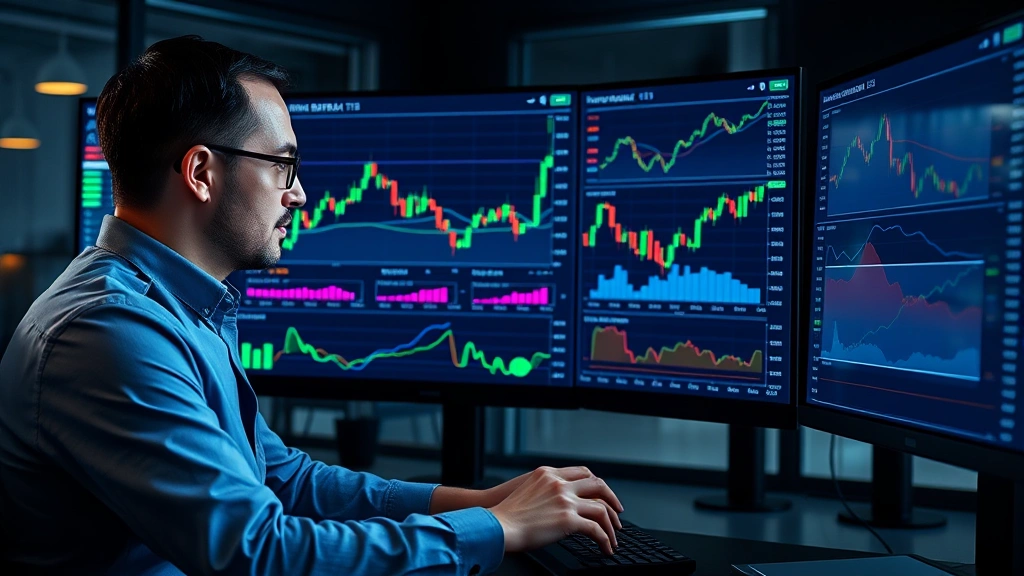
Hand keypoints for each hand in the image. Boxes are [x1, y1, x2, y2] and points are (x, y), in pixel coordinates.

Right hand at [488, 466, 623, 555]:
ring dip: (611, 525)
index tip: (602, 494)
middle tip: (617, 514)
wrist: (497, 525)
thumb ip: (545, 490)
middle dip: (612, 500)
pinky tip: (605, 547)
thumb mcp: (526, 490)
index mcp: (549, 473)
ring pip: (601, 509)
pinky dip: (605, 540)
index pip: (583, 472)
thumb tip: (558, 503)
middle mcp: (559, 484)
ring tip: (614, 536)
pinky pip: (596, 530)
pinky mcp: (568, 520)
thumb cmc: (506, 514)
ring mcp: (565, 500)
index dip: (597, 484)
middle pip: (598, 485)